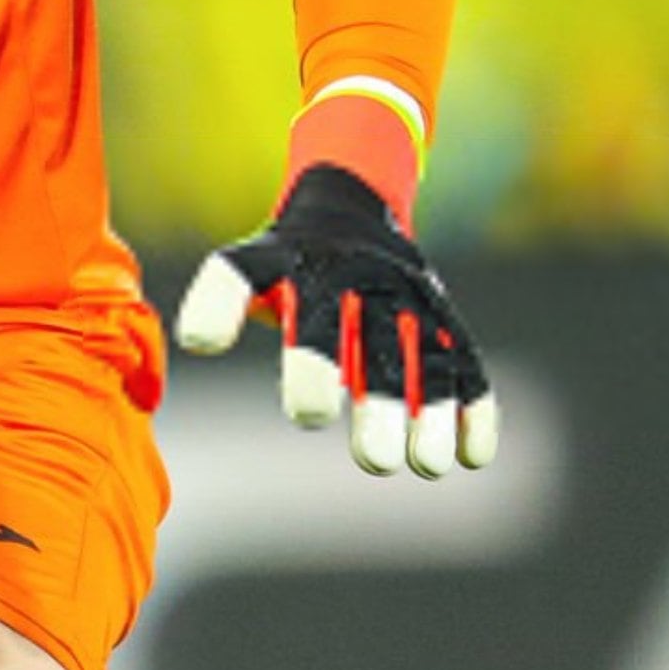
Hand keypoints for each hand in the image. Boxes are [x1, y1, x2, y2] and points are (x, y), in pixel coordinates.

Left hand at [175, 165, 498, 476]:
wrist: (351, 204)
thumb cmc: (287, 262)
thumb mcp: (249, 267)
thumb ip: (219, 301)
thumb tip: (196, 340)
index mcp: (299, 265)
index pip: (277, 294)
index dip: (273, 337)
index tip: (286, 403)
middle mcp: (357, 279)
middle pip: (368, 341)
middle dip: (377, 401)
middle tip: (372, 460)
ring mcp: (405, 298)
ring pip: (424, 355)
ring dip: (431, 410)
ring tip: (423, 465)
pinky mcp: (442, 317)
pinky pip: (463, 360)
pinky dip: (472, 405)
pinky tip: (472, 455)